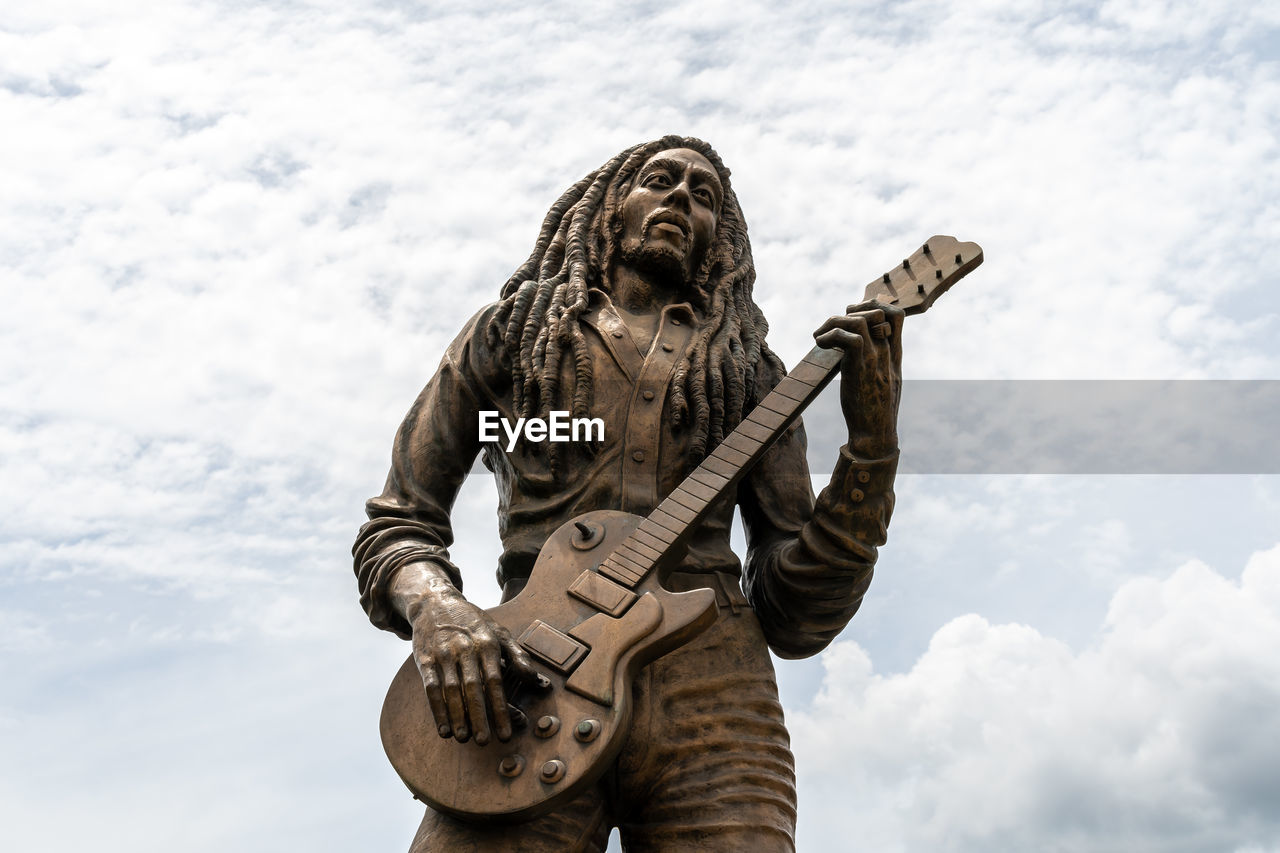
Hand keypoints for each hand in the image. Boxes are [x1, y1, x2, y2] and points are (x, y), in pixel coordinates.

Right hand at [404, 579, 542, 745]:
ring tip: (465, 738)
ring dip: (458, 716)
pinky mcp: (424, 659)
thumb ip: (518, 657)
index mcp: (487, 643)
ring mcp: (443, 654)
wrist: (435, 603)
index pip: (496, 681)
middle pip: (473, 688)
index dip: (502, 708)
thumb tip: (538, 681)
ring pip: (451, 690)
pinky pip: (431, 688)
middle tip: (486, 741)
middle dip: (479, 717)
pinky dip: (437, 710)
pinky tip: (444, 729)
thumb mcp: (499, 632)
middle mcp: (465, 649)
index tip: (507, 732)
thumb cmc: (472, 622)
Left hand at [813, 299, 903, 457]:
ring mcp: (874, 359)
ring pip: (859, 321)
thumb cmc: (875, 409)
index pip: (896, 314)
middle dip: (851, 309)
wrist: (876, 434)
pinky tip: (820, 345)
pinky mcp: (859, 369)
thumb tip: (862, 347)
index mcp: (894, 354)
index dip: (875, 305)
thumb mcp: (883, 380)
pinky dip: (830, 335)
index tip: (854, 314)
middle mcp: (887, 352)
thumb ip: (879, 360)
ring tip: (821, 336)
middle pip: (877, 311)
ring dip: (835, 322)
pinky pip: (849, 338)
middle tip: (832, 325)